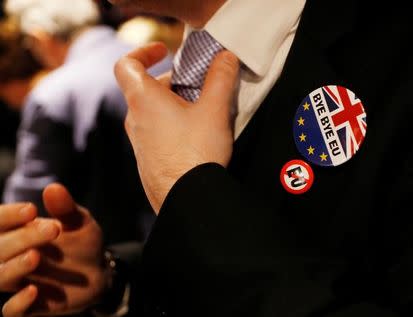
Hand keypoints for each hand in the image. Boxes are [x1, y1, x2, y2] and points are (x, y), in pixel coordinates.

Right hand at [1, 184, 104, 316]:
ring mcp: (19, 282)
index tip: (31, 210)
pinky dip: (17, 303)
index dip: (8, 216)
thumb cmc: (83, 242)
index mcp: (17, 232)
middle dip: (20, 239)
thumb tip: (54, 188)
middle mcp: (11, 257)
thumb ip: (65, 208)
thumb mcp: (79, 222)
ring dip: (13, 268)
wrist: (98, 272)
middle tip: (52, 230)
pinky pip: (11, 311)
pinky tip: (34, 291)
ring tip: (35, 256)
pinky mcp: (30, 306)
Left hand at [114, 43, 239, 212]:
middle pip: (146, 88)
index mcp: (144, 100)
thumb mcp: (214, 110)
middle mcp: (135, 119)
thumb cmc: (196, 153)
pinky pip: (156, 132)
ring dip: (174, 104)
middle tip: (199, 86)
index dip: (143, 51)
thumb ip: (220, 78)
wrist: (186, 201)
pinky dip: (172, 125)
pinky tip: (195, 137)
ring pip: (152, 112)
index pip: (127, 64)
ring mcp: (139, 142)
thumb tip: (225, 57)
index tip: (164, 51)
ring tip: (202, 112)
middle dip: (173, 81)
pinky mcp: (148, 160)